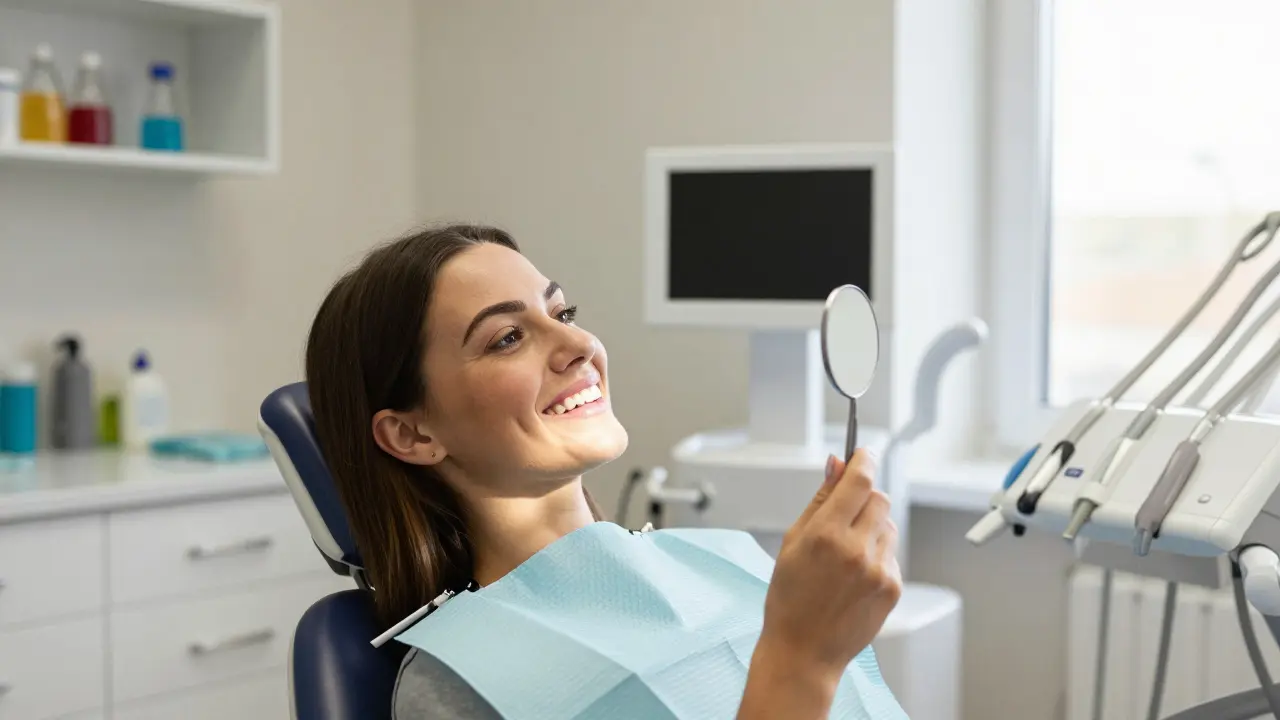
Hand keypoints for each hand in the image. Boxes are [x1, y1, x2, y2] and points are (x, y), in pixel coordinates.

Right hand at [759, 450, 902, 680]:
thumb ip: (818, 500)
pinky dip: (877, 554)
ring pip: (888, 524)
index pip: (859, 480)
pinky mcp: (893, 587)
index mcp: (825, 534)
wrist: (804, 651)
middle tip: (844, 513)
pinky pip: (891, 552)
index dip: (863, 460)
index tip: (862, 454)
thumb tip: (836, 464)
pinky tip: (854, 574)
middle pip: (879, 497)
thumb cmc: (789, 599)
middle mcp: (856, 550)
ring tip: (846, 552)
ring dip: (872, 526)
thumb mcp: (793, 542)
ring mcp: (879, 570)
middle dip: (864, 496)